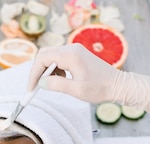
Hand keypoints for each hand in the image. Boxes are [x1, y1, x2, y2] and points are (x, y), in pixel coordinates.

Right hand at [28, 44, 149, 117]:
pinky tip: (62, 81)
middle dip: (38, 71)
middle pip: (45, 54)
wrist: (118, 85)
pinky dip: (56, 70)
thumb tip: (41, 83)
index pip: (42, 58)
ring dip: (48, 71)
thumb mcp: (76, 90)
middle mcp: (71, 48)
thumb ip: (57, 85)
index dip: (34, 74)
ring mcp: (75, 50)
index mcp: (70, 55)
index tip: (31, 88)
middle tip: (35, 87)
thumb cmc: (100, 88)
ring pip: (52, 56)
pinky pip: (60, 59)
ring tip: (52, 86)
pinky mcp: (78, 55)